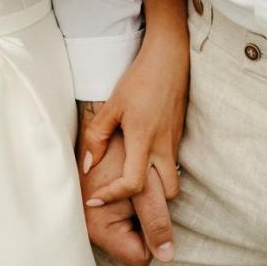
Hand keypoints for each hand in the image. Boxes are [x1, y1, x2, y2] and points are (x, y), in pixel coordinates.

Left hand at [79, 29, 188, 206]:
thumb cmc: (140, 79)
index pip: (132, 183)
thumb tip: (88, 164)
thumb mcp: (113, 105)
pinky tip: (143, 166)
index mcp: (143, 140)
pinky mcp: (178, 137)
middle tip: (126, 205)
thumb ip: (97, 136)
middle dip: (150, 206)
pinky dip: (160, 175)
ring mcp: (174, 143)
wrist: (169, 59)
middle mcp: (163, 147)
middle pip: (167, 194)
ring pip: (173, 182)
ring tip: (136, 189)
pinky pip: (172, 166)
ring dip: (158, 191)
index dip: (111, 197)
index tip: (95, 200)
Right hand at [80, 124, 175, 265]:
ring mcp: (96, 212)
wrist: (100, 108)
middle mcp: (92, 224)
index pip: (140, 256)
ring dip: (146, 208)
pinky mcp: (101, 199)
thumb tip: (165, 258)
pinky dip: (139, 199)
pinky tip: (138, 179)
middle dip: (149, 220)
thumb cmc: (121, 144)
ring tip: (143, 182)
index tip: (152, 205)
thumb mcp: (144, 186)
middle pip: (138, 243)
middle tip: (146, 190)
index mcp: (98, 227)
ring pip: (137, 225)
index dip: (154, 233)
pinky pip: (130, 211)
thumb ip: (154, 222)